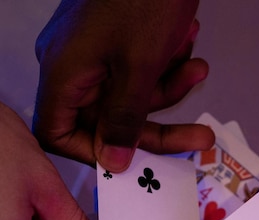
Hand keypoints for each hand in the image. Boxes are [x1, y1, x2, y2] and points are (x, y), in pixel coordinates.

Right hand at [33, 0, 213, 171]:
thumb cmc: (144, 0)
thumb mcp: (138, 68)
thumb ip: (124, 119)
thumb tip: (111, 163)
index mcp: (63, 73)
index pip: (58, 132)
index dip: (92, 153)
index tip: (131, 159)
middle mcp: (71, 65)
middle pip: (107, 117)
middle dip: (157, 120)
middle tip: (200, 134)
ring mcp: (92, 49)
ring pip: (128, 93)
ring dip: (167, 86)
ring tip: (197, 65)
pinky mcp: (112, 36)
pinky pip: (135, 67)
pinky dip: (163, 64)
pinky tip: (188, 44)